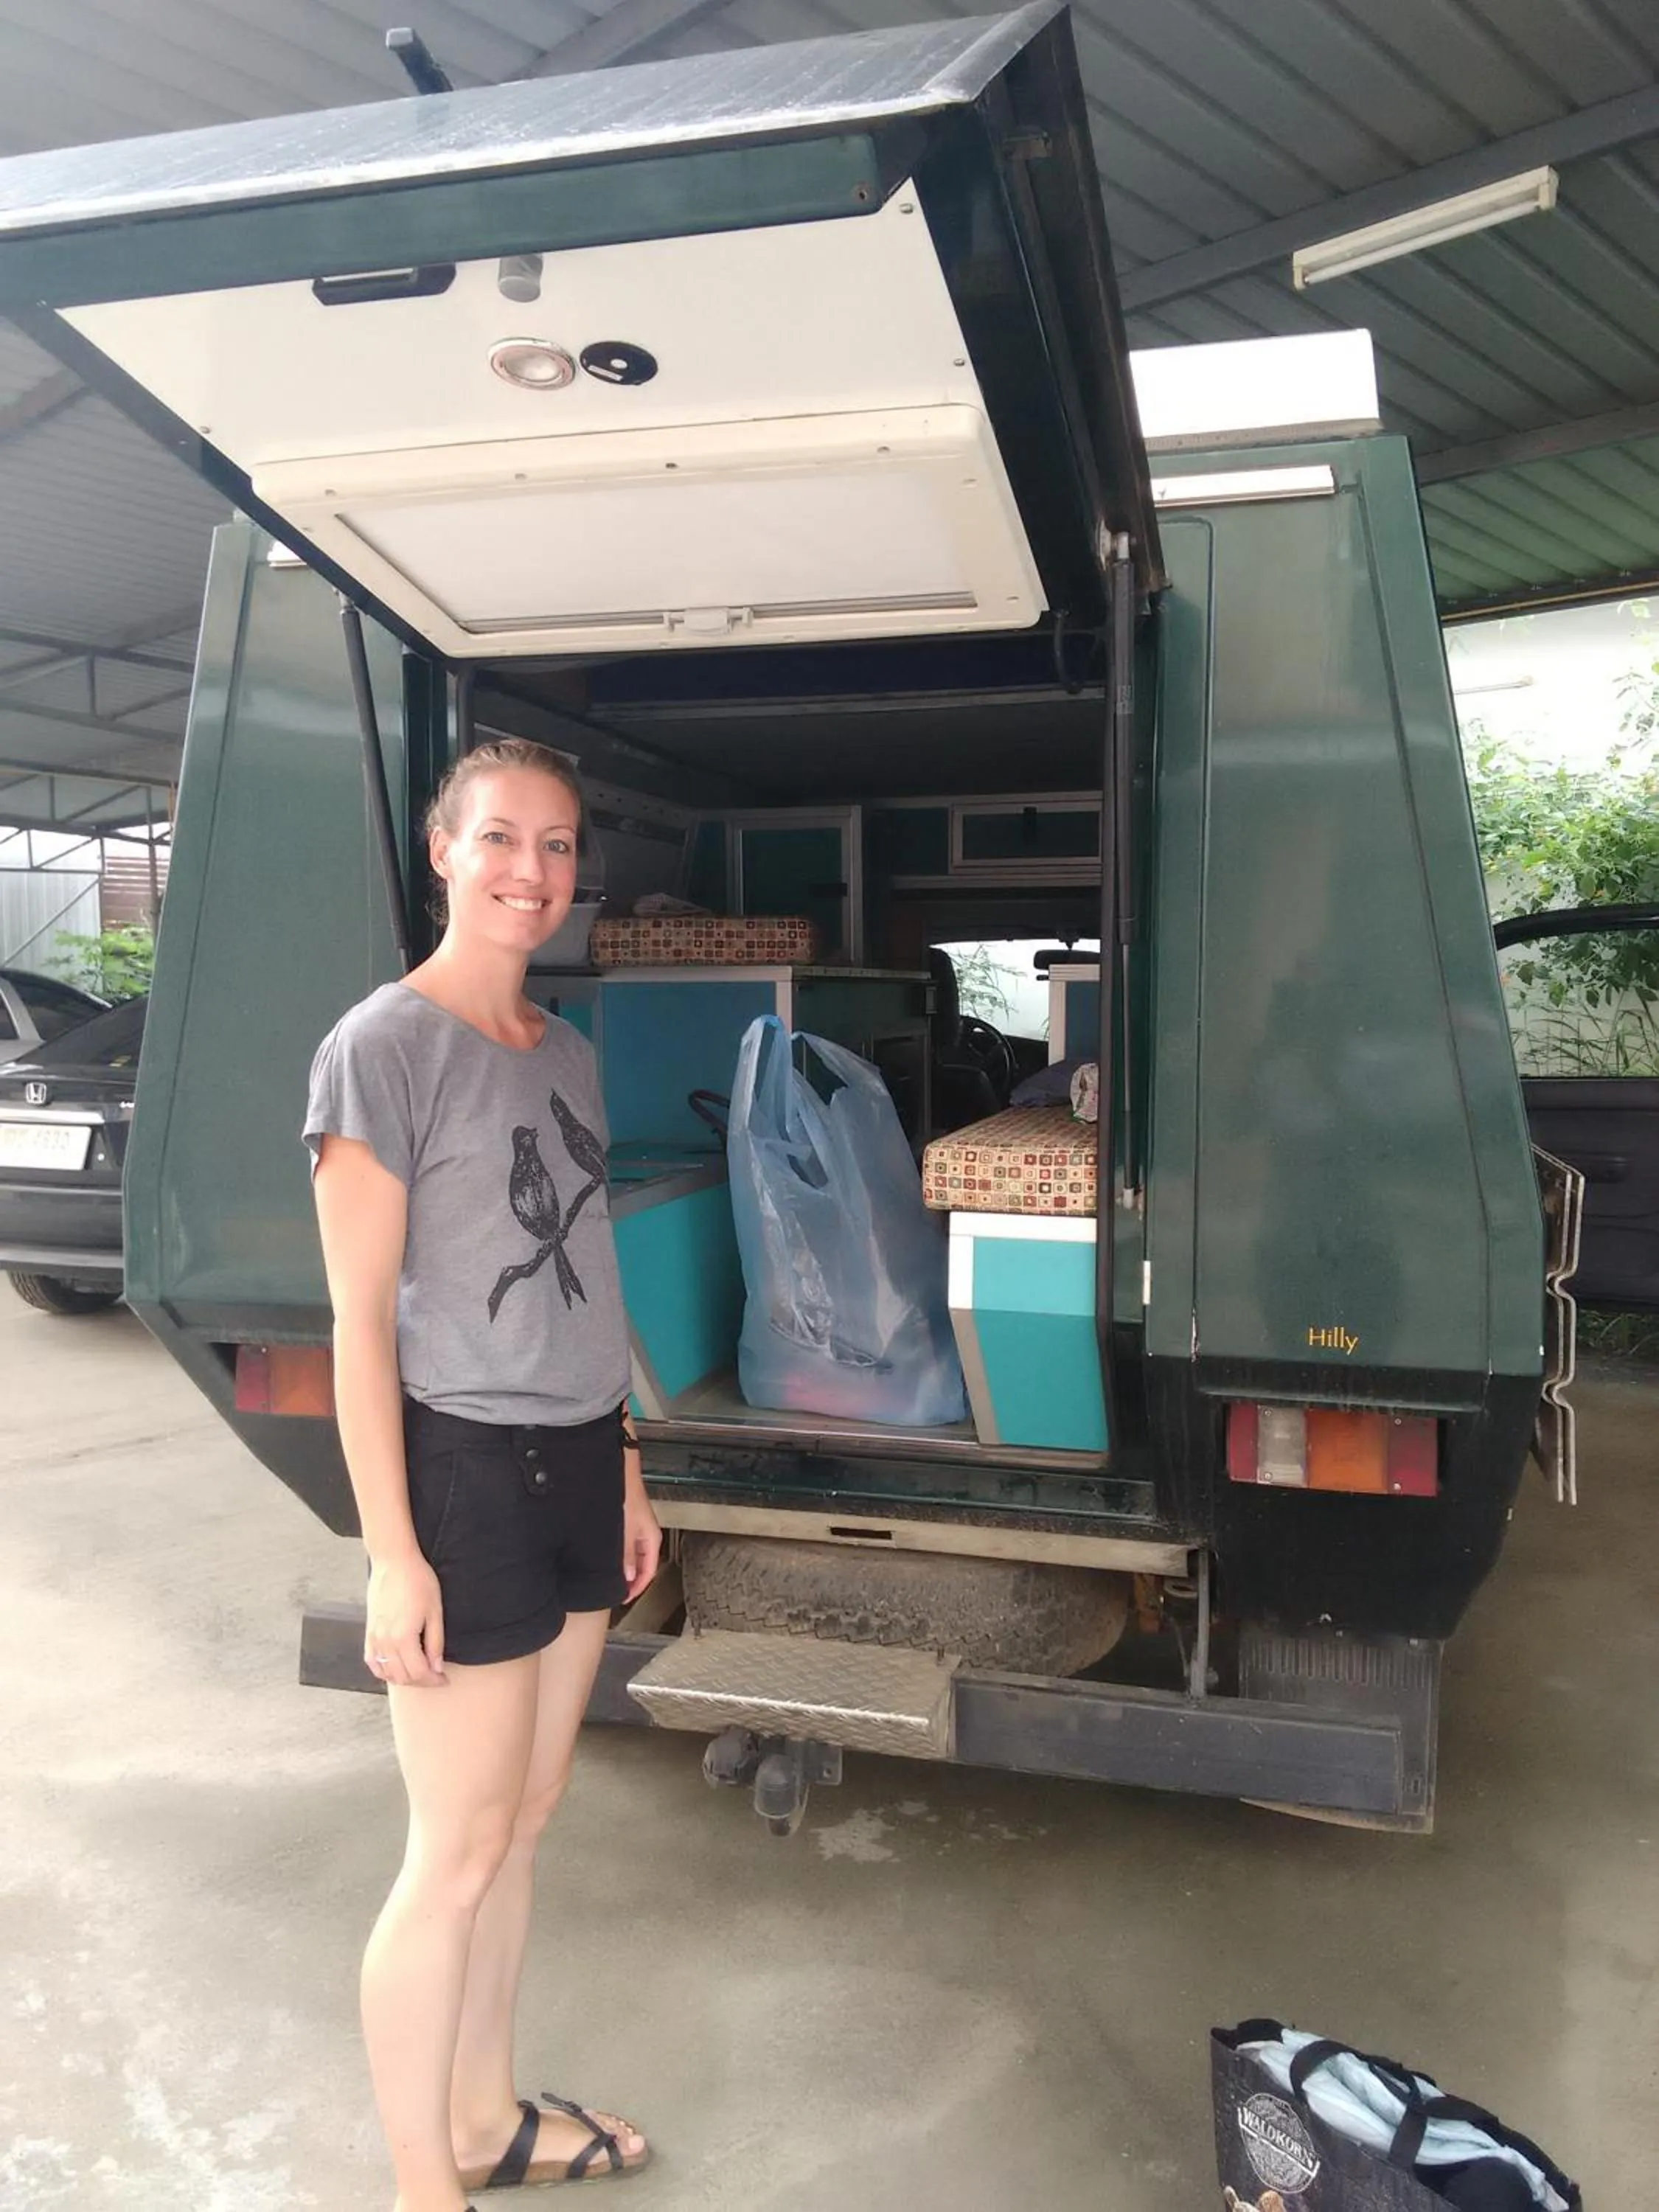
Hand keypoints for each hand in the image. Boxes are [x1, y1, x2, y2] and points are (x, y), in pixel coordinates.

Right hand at [364, 1548, 446, 1687]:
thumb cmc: (417, 1581)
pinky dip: (384, 1671)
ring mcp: (374, 1638)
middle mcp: (385, 1642)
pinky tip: (396, 1668)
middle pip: (403, 1677)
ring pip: (387, 1673)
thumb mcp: (435, 1611)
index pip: (419, 1673)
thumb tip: (437, 1667)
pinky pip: (372, 1662)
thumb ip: (435, 1642)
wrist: (394, 1562)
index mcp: (403, 1638)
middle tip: (435, 1676)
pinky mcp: (368, 1632)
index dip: (433, 1680)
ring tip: (419, 1671)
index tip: (444, 1679)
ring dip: (404, 1678)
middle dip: (421, 1681)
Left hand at [622, 1465, 661, 1601]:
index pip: (648, 1572)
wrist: (622, 1472)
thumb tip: (626, 1576)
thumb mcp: (625, 1529)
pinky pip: (629, 1547)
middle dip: (631, 1581)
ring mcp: (639, 1530)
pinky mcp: (631, 1524)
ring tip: (612, 1580)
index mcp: (651, 1539)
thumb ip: (626, 1554)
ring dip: (626, 1569)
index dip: (637, 1588)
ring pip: (635, 1557)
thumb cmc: (627, 1495)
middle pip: (643, 1566)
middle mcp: (647, 1536)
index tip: (624, 1598)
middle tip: (617, 1593)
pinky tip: (611, 1559)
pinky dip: (622, 1557)